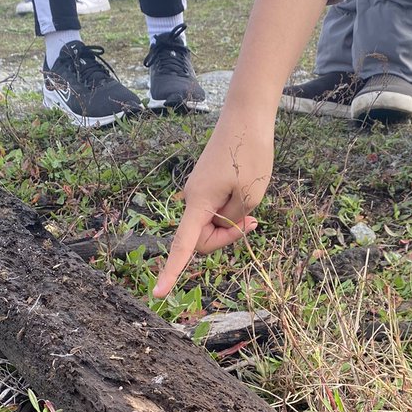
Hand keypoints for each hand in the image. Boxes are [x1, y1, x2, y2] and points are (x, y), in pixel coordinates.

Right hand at [153, 111, 273, 297]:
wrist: (246, 116)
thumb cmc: (250, 152)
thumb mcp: (251, 194)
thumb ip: (234, 218)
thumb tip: (222, 223)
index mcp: (199, 202)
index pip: (183, 245)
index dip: (172, 271)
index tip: (159, 294)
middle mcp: (193, 198)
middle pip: (201, 238)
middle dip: (225, 238)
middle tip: (252, 221)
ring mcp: (199, 190)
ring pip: (210, 224)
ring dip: (231, 223)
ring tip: (252, 204)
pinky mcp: (206, 184)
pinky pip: (215, 209)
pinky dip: (230, 211)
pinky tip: (246, 195)